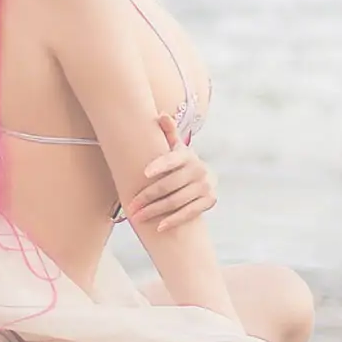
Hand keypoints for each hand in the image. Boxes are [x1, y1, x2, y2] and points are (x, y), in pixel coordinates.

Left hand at [122, 109, 216, 230]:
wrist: (203, 179)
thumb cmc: (180, 163)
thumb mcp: (175, 148)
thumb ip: (168, 132)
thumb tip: (162, 114)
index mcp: (187, 155)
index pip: (172, 159)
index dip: (159, 165)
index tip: (144, 173)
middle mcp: (199, 169)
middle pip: (169, 185)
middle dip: (148, 197)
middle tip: (131, 206)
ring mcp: (206, 185)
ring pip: (176, 200)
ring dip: (156, 211)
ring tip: (138, 217)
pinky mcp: (210, 200)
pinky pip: (189, 213)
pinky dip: (173, 220)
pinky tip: (159, 227)